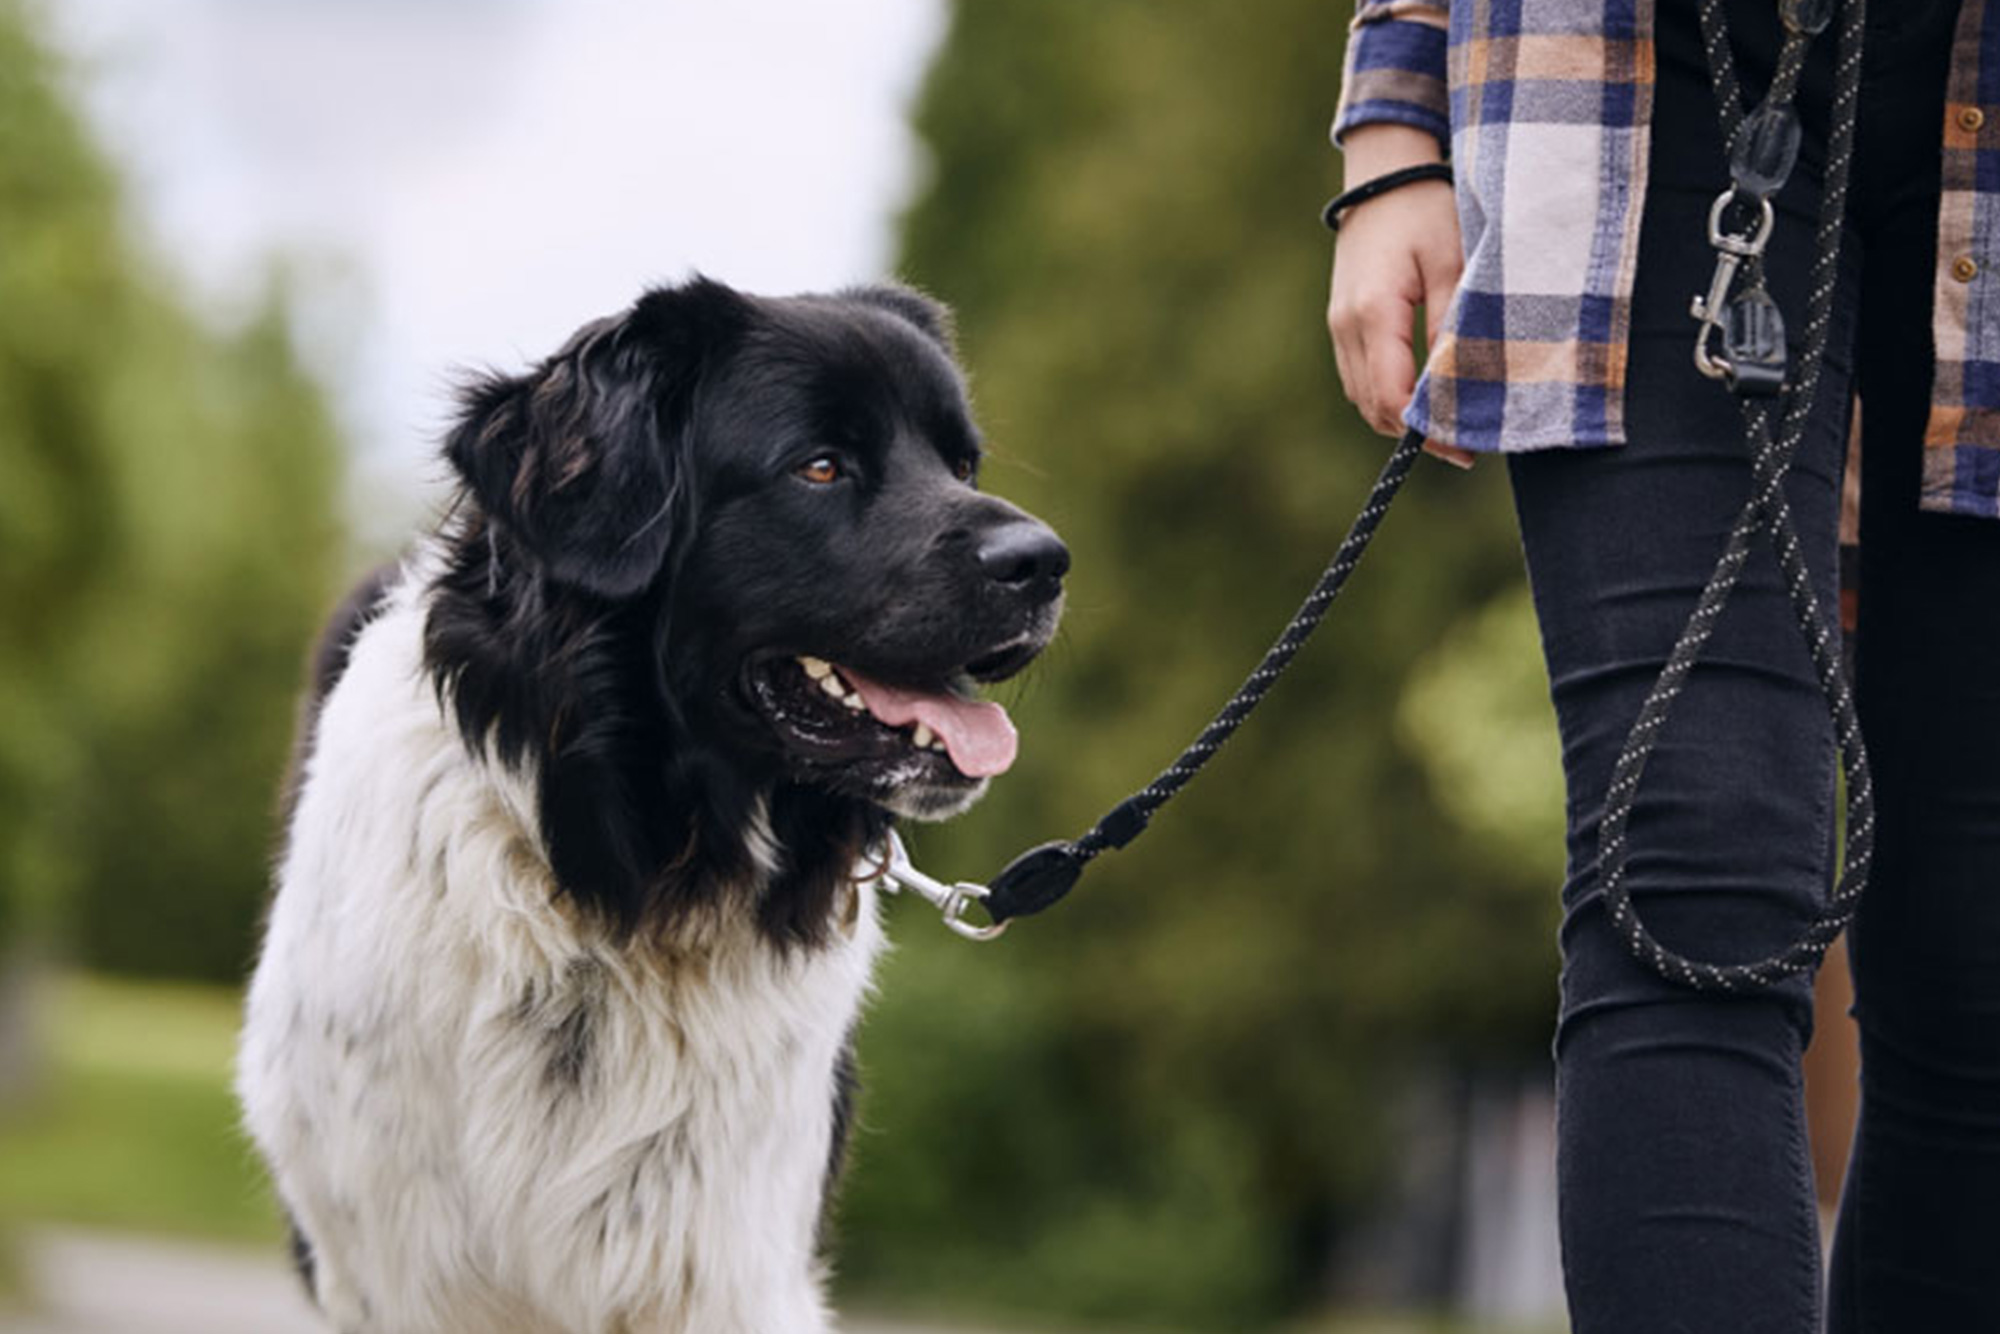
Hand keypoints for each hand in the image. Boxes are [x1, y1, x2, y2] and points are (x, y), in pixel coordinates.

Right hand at [1326, 125, 1472, 467]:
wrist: (1384, 177)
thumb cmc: (1426, 212)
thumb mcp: (1453, 263)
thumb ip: (1453, 325)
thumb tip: (1457, 385)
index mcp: (1374, 313)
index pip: (1393, 396)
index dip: (1426, 431)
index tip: (1464, 447)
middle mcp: (1346, 327)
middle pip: (1373, 407)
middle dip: (1414, 433)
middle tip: (1463, 445)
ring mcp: (1338, 327)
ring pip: (1362, 398)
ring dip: (1398, 418)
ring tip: (1445, 425)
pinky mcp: (1341, 324)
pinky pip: (1359, 378)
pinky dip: (1386, 396)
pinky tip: (1421, 396)